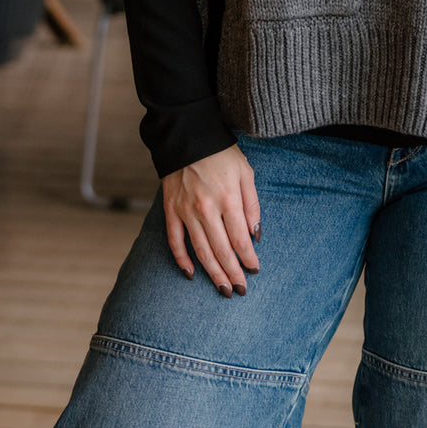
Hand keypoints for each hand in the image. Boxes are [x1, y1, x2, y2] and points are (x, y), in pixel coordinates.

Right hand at [161, 144, 260, 297]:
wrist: (187, 137)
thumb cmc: (221, 154)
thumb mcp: (245, 172)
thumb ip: (252, 204)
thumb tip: (255, 234)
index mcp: (227, 198)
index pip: (240, 238)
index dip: (248, 258)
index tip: (254, 270)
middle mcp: (206, 209)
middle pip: (221, 250)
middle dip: (232, 273)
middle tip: (240, 290)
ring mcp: (186, 211)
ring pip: (201, 251)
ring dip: (213, 273)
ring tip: (223, 289)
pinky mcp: (171, 210)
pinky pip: (175, 241)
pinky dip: (182, 260)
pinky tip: (191, 274)